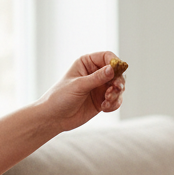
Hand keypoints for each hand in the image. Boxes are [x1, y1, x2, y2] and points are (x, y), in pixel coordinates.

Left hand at [0, 51, 126, 174]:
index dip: (115, 63)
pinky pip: (116, 100)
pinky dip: (114, 104)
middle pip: (116, 73)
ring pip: (118, 88)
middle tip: (114, 91)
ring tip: (106, 102)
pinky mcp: (102, 101)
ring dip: (116, 96)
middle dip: (118, 83)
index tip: (116, 73)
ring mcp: (99, 88)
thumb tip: (112, 69)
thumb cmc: (61, 97)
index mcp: (87, 63)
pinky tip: (104, 108)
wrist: (55, 117)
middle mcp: (95, 73)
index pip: (107, 57)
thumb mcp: (79, 85)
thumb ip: (97, 78)